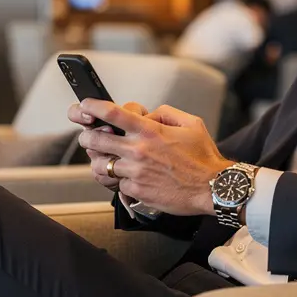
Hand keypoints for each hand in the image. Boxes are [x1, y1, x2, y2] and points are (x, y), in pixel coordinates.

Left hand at [75, 101, 231, 215]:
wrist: (212, 188)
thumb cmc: (203, 158)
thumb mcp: (191, 124)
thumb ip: (165, 113)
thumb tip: (147, 114)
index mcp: (150, 130)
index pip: (112, 113)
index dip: (92, 106)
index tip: (84, 105)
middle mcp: (138, 150)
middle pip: (95, 139)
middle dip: (87, 136)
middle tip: (89, 136)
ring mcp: (135, 172)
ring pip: (100, 165)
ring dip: (101, 161)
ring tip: (107, 160)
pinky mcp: (136, 190)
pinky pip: (117, 184)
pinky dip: (120, 180)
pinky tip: (130, 178)